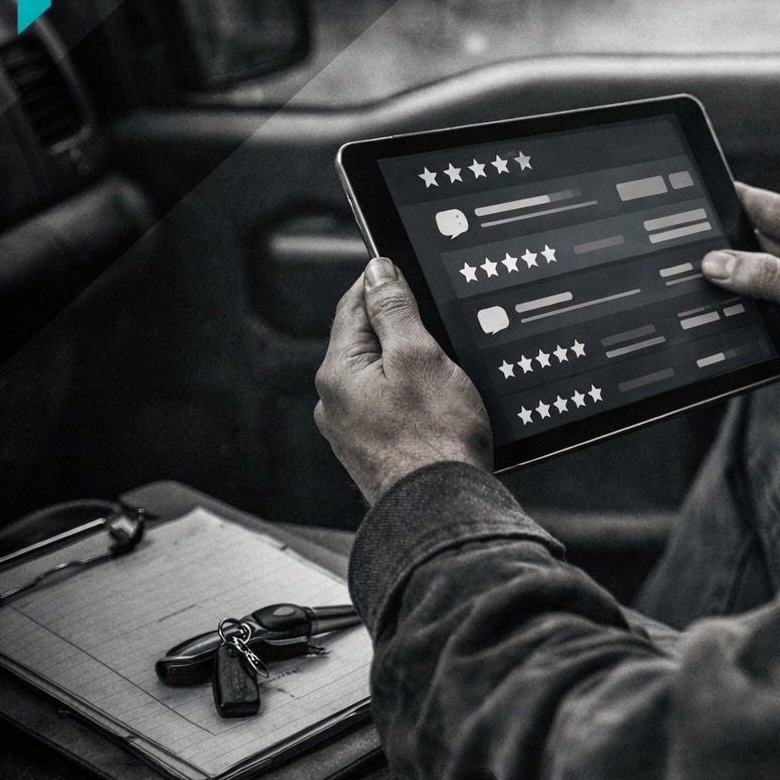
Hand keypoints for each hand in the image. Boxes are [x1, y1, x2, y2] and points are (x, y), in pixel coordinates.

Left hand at [315, 258, 492, 502]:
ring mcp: (352, 432)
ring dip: (409, 367)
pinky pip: (391, 409)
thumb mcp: (420, 357)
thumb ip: (395, 310)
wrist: (443, 511)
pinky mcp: (375, 453)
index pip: (353, 306)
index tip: (402, 269)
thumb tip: (377, 272)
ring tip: (445, 373)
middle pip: (366, 343)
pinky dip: (412, 399)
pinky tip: (438, 408)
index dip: (381, 283)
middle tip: (438, 326)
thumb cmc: (436, 442)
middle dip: (400, 329)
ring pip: (381, 378)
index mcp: (338, 374)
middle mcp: (334, 404)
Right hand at [701, 183, 779, 417]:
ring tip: (689, 281)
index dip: (737, 198)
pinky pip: (750, 318)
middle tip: (683, 243)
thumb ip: (769, 276)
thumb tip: (720, 262)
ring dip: (725, 285)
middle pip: (752, 245)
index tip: (702, 191)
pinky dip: (731, 318)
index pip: (771, 209)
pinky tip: (710, 317)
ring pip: (747, 284)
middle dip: (721, 244)